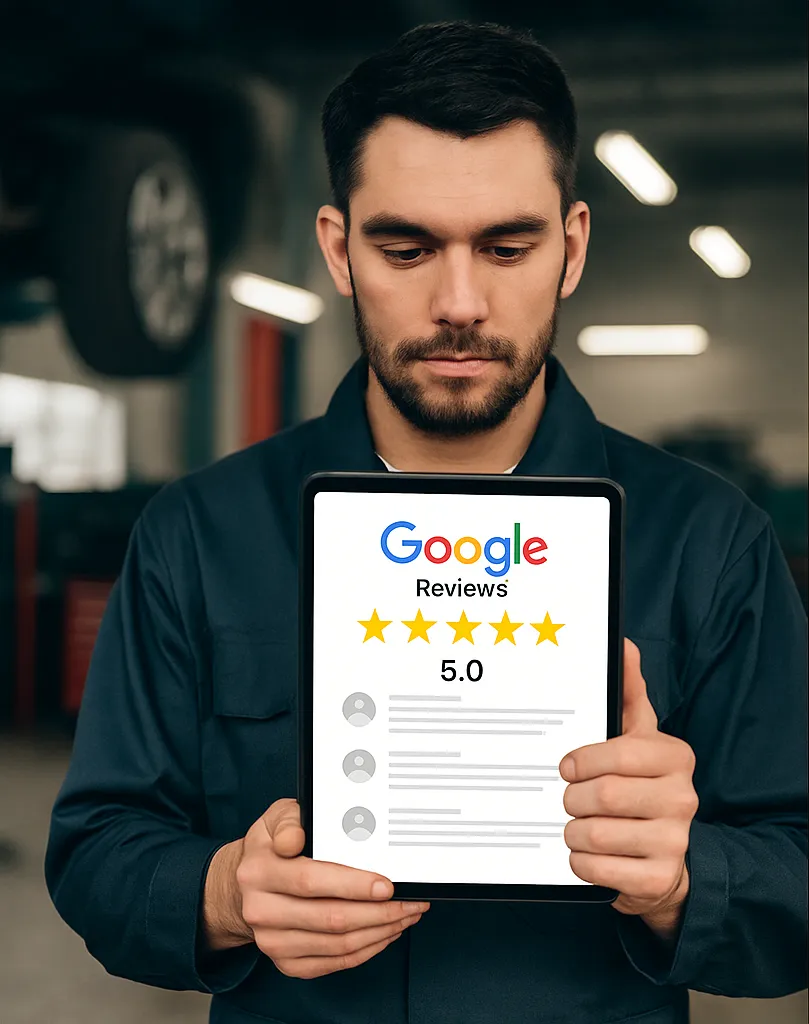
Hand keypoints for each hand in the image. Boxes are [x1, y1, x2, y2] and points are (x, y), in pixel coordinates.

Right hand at [203, 798, 429, 977]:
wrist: (242, 886)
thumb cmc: (271, 846)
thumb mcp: (276, 818)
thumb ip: (289, 821)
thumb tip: (295, 839)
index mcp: (259, 870)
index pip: (311, 881)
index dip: (353, 885)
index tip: (387, 885)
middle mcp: (261, 910)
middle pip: (331, 918)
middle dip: (379, 912)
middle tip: (411, 902)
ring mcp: (272, 941)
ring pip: (337, 944)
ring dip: (379, 932)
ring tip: (406, 915)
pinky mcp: (285, 962)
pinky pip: (334, 962)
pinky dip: (366, 950)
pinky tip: (384, 933)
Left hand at [559, 638, 696, 939]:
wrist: (664, 859)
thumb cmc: (640, 787)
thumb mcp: (638, 739)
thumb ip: (629, 693)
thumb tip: (624, 644)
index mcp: (675, 757)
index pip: (619, 754)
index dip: (582, 762)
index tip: (567, 767)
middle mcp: (682, 797)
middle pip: (603, 796)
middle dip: (573, 799)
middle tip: (570, 800)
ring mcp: (674, 841)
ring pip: (594, 834)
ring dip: (572, 831)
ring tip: (579, 827)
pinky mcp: (658, 879)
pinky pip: (596, 868)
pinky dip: (580, 861)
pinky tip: (588, 854)